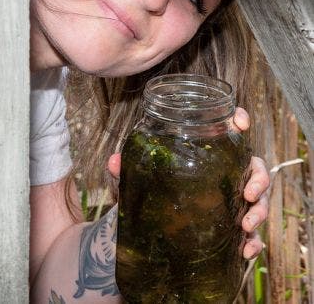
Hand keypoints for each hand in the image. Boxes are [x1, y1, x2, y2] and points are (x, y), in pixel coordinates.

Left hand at [108, 107, 269, 260]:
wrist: (150, 228)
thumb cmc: (151, 191)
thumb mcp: (138, 179)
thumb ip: (127, 169)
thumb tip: (113, 161)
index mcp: (209, 154)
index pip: (230, 131)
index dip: (240, 120)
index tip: (241, 122)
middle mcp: (226, 175)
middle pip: (255, 168)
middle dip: (259, 179)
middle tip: (248, 193)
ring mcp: (231, 202)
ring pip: (259, 201)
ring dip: (259, 212)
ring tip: (246, 225)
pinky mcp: (231, 229)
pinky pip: (251, 236)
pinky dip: (253, 244)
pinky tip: (246, 251)